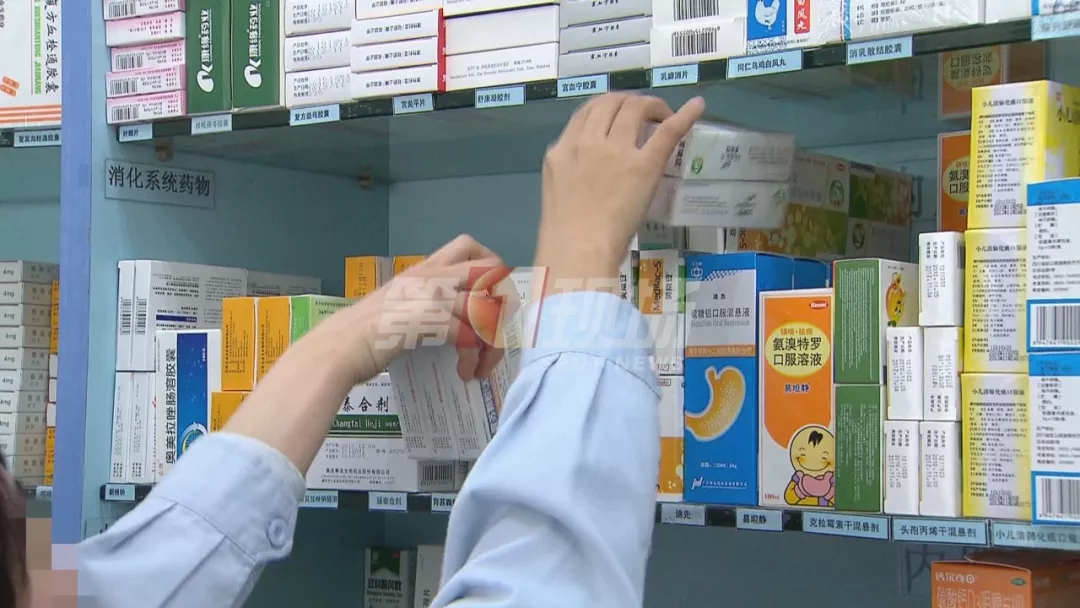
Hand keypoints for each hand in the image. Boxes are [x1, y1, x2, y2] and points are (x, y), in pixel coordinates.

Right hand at [347, 234, 511, 382]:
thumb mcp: (399, 301)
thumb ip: (425, 298)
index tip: (489, 298)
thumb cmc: (365, 331)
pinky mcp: (432, 320)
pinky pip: (472, 337)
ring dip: (492, 344)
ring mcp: (434, 295)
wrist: (340, 346)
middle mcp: (434, 276)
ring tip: (481, 365)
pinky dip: (473, 359)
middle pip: (492, 272)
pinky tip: (464, 372)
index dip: (491, 268)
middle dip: (503, 304)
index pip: (470, 246)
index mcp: (426, 269)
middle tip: (495, 333)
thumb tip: (454, 316)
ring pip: (487, 310)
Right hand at [534, 93, 704, 289]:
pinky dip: (684, 115)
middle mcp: (588, 142)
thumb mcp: (556, 189)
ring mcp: (616, 151)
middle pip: (611, 103)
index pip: (586, 112)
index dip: (606, 107)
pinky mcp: (644, 165)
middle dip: (629, 102)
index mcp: (562, 149)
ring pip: (636, 108)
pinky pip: (668, 131)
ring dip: (652, 105)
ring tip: (663, 115)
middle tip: (644, 115)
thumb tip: (588, 169)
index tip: (618, 114)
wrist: (578, 250)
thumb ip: (570, 170)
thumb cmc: (564, 234)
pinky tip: (696, 107)